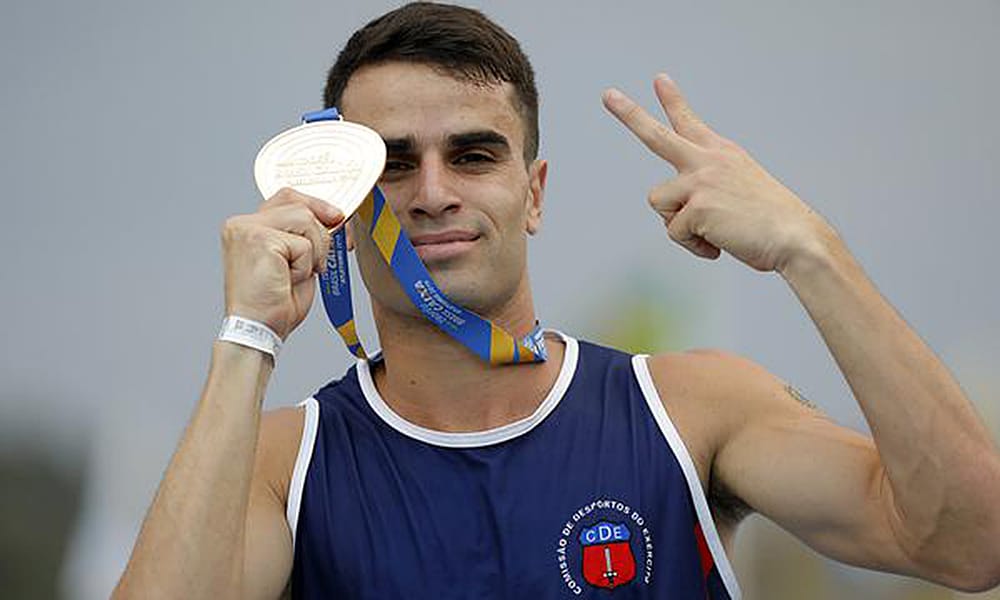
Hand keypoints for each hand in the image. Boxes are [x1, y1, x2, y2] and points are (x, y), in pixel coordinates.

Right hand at [220, 188, 343, 338]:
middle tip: (320, 260)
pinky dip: (306, 266)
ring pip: (305, 219)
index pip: (286, 196)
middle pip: (298, 204)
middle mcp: (242, 224)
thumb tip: (332, 217)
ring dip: (313, 252)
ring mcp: (248, 230)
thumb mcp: (293, 261)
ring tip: (297, 275)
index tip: (336, 216)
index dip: (315, 204)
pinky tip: (288, 281)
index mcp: (247, 226)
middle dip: (320, 231)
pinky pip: (304, 244)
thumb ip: (303, 236)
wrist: (257, 331)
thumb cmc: (273, 303)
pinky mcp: (260, 240)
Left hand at [602, 74, 834, 272]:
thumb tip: (674, 215)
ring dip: (678, 224)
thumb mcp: (740, 192)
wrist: (795, 237)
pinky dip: (694, 245)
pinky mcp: (695, 207)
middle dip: (630, 114)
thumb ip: (706, 191)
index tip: (659, 79)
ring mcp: (700, 181)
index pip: (691, 123)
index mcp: (722, 154)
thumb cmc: (771, 224)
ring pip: (659, 203)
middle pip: (657, 136)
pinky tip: (719, 244)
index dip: (673, 100)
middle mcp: (708, 160)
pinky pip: (674, 232)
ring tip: (711, 230)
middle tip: (608, 95)